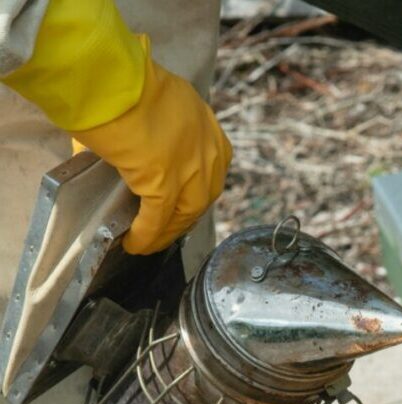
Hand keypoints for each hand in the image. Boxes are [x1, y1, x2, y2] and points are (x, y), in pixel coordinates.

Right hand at [73, 42, 231, 254]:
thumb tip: (129, 153)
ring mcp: (190, 168)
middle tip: (163, 230)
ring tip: (147, 242)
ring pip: (185, 213)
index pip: (209, 169)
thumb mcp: (150, 99)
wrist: (103, 73)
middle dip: (183, 217)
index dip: (195, 191)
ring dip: (166, 232)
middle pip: (202, 196)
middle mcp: (207, 148)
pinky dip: (147, 235)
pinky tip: (134, 243)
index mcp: (205, 124)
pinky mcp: (166, 184)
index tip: (180, 205)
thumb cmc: (114, 77)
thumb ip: (152, 128)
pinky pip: (159, 219)